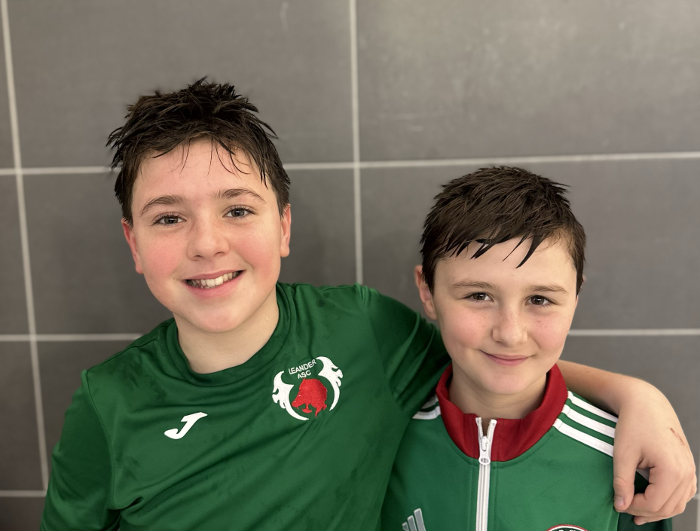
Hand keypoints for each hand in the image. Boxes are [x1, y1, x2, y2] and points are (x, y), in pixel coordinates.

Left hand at [612, 380, 696, 523]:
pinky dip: (669, 500)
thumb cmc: (635, 423)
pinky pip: (683, 493)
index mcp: (673, 469)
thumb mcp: (623, 454)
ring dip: (658, 510)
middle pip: (668, 507)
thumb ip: (622, 482)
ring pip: (678, 503)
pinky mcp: (687, 466)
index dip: (634, 507)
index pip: (655, 503)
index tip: (618, 504)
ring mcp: (690, 469)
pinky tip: (653, 501)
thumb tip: (621, 505)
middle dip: (645, 511)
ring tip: (638, 512)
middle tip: (624, 509)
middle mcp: (686, 472)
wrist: (646, 403)